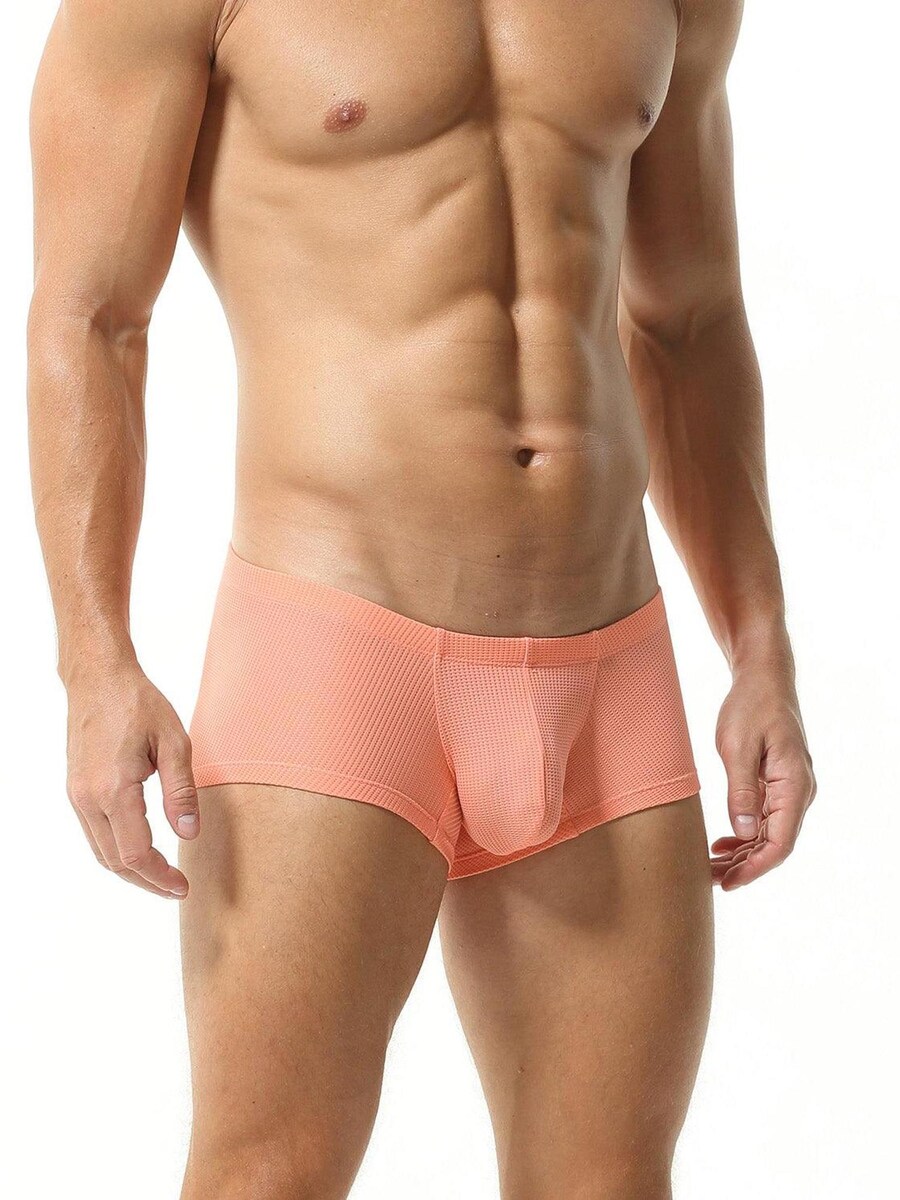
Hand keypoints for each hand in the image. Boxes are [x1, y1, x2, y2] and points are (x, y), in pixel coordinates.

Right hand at [65, 664, 199, 898]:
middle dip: (146, 881)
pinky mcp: (75, 790)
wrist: (98, 678)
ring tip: (162, 876)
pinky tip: (139, 851)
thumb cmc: (139, 704)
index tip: (182, 886)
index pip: (135, 853)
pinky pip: (94, 834)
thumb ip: (181, 791)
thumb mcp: (174, 742)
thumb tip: (189, 833)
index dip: (160, 876)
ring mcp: (77, 796)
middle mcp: (88, 798)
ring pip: (101, 852)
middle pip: (114, 862)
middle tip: (176, 888)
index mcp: (114, 789)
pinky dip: (116, 851)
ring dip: (130, 870)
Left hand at [711, 664, 815, 889]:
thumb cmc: (751, 706)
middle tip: (709, 880)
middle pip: (775, 845)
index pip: (780, 843)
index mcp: (794, 786)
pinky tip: (721, 844)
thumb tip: (743, 833)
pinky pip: (764, 819)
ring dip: (742, 854)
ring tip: (711, 868)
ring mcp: (789, 789)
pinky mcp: (776, 784)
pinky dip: (744, 835)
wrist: (763, 678)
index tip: (729, 883)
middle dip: (744, 867)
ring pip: (769, 835)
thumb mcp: (739, 747)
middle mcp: (798, 793)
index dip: (755, 868)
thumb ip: (741, 791)